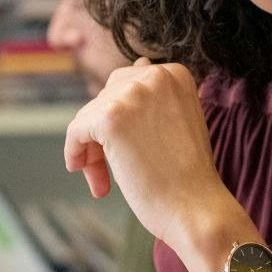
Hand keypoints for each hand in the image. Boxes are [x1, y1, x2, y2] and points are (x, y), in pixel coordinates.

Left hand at [63, 60, 238, 247]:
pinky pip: (77, 130)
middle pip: (106, 97)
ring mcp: (133, 94)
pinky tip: (83, 171)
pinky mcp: (110, 117)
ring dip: (92, 148)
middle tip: (109, 166)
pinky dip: (75, 151)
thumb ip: (157, 95)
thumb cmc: (188, 176)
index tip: (127, 146)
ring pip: (89, 115)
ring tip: (102, 180)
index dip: (123, 118)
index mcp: (175, 73)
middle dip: (103, 132)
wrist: (197, 208)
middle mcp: (156, 75)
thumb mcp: (180, 118)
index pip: (128, 84)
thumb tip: (139, 63)